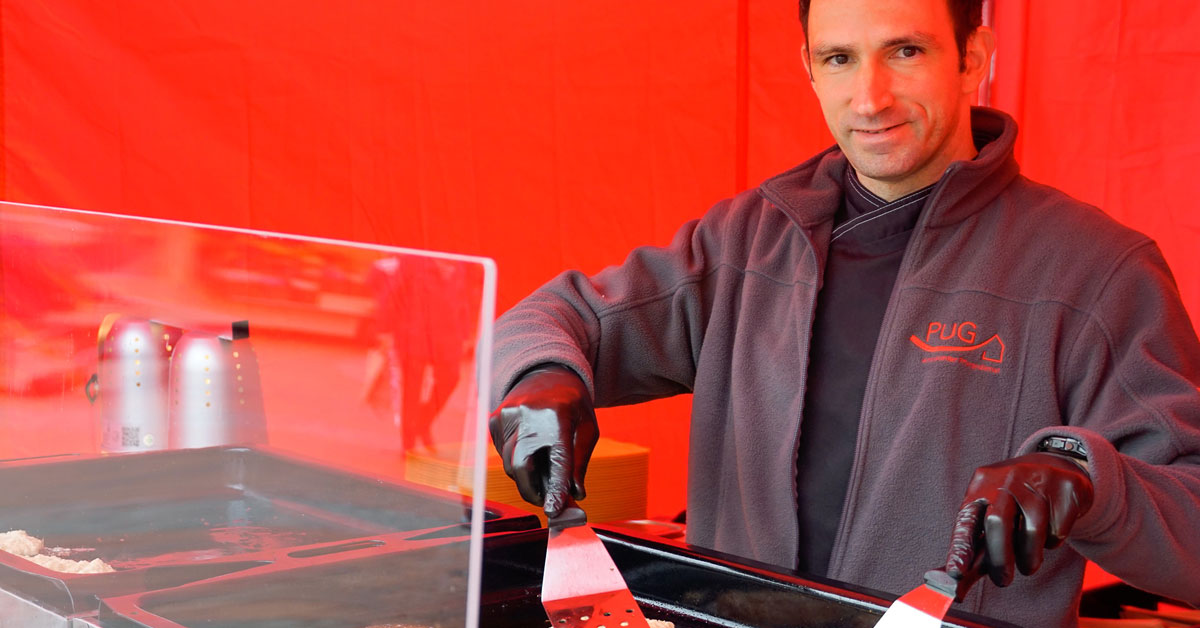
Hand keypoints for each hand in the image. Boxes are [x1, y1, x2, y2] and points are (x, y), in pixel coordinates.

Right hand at [488, 364, 598, 516]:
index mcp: (557, 415)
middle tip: (547, 501)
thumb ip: (579, 463)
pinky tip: (530, 448)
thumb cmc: (572, 404)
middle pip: (522, 467)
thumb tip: (575, 494)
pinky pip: (503, 453)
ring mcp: (506, 416)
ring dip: (526, 477)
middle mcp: (527, 415)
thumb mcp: (586, 430)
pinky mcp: (494, 420)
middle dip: (533, 491)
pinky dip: (516, 461)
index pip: (556, 461)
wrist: (548, 372)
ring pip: (510, 464)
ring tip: (543, 470)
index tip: (555, 510)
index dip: (556, 489)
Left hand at [941, 452, 1093, 598]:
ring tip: (1028, 561)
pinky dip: (1053, 542)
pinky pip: (1058, 529)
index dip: (961, 547)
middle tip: (1003, 581)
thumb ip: (973, 553)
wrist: (1057, 470)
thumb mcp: (990, 519)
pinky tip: (1050, 531)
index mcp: (982, 484)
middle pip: (998, 522)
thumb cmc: (1015, 505)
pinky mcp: (1067, 487)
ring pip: (1032, 531)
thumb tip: (951, 586)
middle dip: (999, 559)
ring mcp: (1038, 478)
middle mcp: (1007, 477)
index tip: (956, 573)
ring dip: (1029, 558)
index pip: (967, 518)